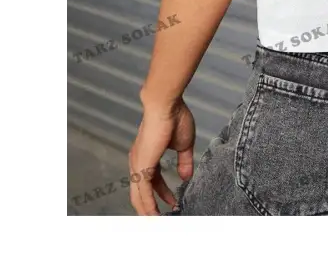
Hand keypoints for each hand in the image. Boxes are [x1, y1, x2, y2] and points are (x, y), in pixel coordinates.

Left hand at [128, 98, 195, 214]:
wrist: (166, 106)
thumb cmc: (175, 118)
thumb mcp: (184, 145)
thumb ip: (184, 161)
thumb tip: (186, 176)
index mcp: (147, 155)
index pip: (153, 181)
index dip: (162, 193)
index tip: (173, 202)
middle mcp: (138, 162)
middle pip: (141, 192)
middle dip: (150, 208)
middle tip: (161, 220)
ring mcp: (138, 165)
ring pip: (139, 196)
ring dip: (147, 212)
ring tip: (156, 224)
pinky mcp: (141, 167)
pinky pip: (142, 193)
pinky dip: (147, 206)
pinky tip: (154, 216)